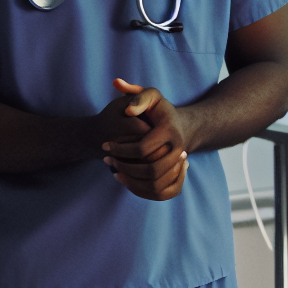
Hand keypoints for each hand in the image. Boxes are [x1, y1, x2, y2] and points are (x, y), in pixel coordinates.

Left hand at [100, 78, 194, 200]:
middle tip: (106, 160)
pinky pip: (160, 193)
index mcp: (170, 131)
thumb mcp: (151, 95)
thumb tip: (128, 109)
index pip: (142, 148)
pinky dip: (141, 190)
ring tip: (114, 172)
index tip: (105, 145)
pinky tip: (125, 180)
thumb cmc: (160, 110)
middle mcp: (179, 150)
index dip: (120, 149)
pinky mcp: (177, 177)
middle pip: (149, 170)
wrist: (182, 127)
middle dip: (124, 167)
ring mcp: (180, 165)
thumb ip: (137, 94)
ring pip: (155, 185)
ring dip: (131, 182)